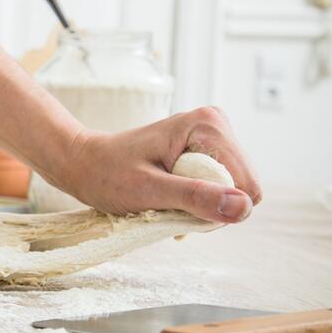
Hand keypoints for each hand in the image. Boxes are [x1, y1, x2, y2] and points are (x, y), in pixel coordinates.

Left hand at [60, 107, 261, 222]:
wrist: (85, 163)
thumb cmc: (107, 174)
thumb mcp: (148, 191)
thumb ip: (196, 198)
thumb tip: (244, 207)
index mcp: (208, 125)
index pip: (246, 186)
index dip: (213, 205)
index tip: (173, 198)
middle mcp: (216, 125)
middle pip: (242, 189)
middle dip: (207, 205)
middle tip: (165, 199)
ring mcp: (213, 138)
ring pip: (232, 193)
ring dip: (199, 205)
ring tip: (164, 196)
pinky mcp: (206, 152)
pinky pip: (218, 190)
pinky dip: (195, 201)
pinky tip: (169, 194)